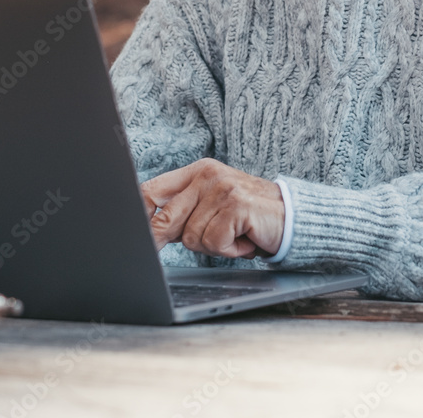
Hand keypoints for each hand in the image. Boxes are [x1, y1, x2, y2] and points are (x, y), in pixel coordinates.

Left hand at [140, 158, 284, 258]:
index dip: (138, 215)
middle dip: (171, 239)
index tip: (131, 233)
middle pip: (166, 218)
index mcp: (196, 172)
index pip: (152, 190)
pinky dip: (229, 250)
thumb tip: (149, 230)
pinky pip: (214, 242)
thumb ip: (182, 213)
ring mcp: (222, 188)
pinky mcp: (236, 206)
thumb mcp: (211, 207)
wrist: (291, 216)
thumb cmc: (246, 216)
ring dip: (213, 246)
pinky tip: (243, 240)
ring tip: (232, 236)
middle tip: (199, 242)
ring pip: (191, 237)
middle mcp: (207, 175)